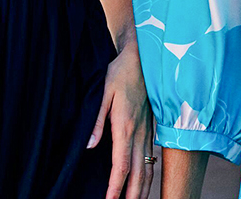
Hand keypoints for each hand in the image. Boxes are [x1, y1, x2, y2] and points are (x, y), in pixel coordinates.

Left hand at [91, 40, 154, 198]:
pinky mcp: (150, 128)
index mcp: (125, 126)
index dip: (116, 186)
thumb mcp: (102, 93)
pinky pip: (151, 157)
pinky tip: (143, 181)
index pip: (121, 165)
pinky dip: (148, 175)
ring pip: (148, 167)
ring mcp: (147, 131)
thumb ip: (96, 122)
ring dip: (143, 188)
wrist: (142, 56)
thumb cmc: (120, 72)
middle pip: (139, 172)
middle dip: (133, 195)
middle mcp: (139, 132)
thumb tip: (89, 146)